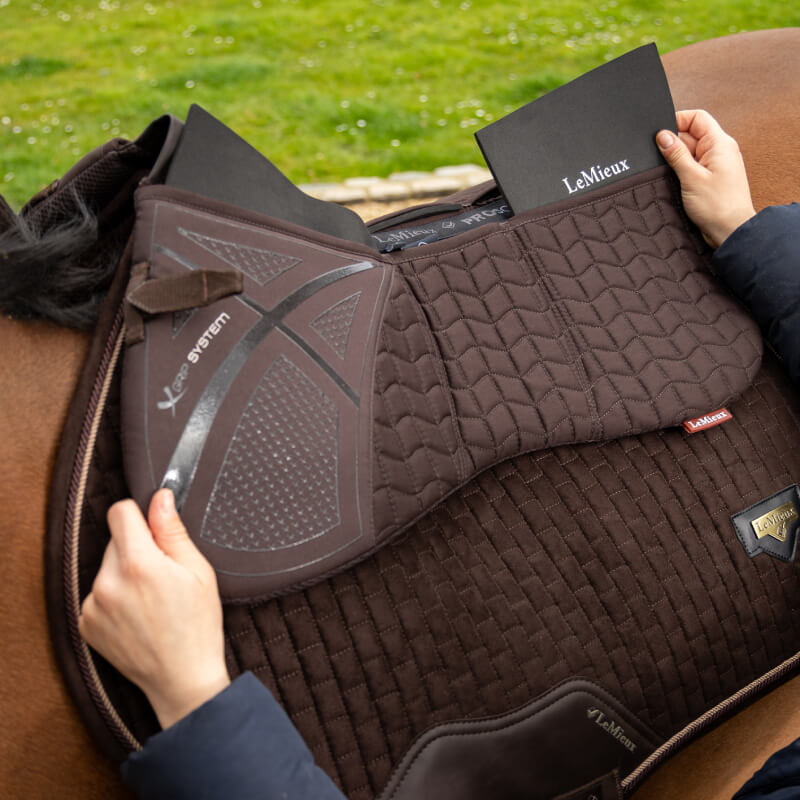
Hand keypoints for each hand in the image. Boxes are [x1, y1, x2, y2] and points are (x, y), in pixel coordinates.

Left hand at [79, 490, 229, 729]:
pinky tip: (138, 614)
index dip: (141, 514)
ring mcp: (92, 605)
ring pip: (108, 567)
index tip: (155, 527)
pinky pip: (98, 592)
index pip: (120, 512)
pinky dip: (116, 596)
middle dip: (138, 547)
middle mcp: (107, 583)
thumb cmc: (198, 625)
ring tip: (152, 599)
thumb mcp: (199, 572)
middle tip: (164, 574)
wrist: (182, 679)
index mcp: (138, 564)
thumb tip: (160, 498)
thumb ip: (173, 531)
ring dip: (125, 572)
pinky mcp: (86, 624)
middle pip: (116, 540)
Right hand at [656, 109, 755, 247]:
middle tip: (663, 160)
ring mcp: (716, 164)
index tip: (660, 133)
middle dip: (674, 144)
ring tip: (673, 175)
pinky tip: (676, 181)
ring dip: (677, 160)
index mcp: (720, 143)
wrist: (730, 231)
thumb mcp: (691, 177)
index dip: (677, 120)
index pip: (697, 118)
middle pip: (691, 134)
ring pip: (690, 152)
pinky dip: (682, 170)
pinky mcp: (711, 177)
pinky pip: (692, 166)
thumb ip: (676, 154)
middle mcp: (720, 150)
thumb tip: (663, 135)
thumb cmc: (718, 206)